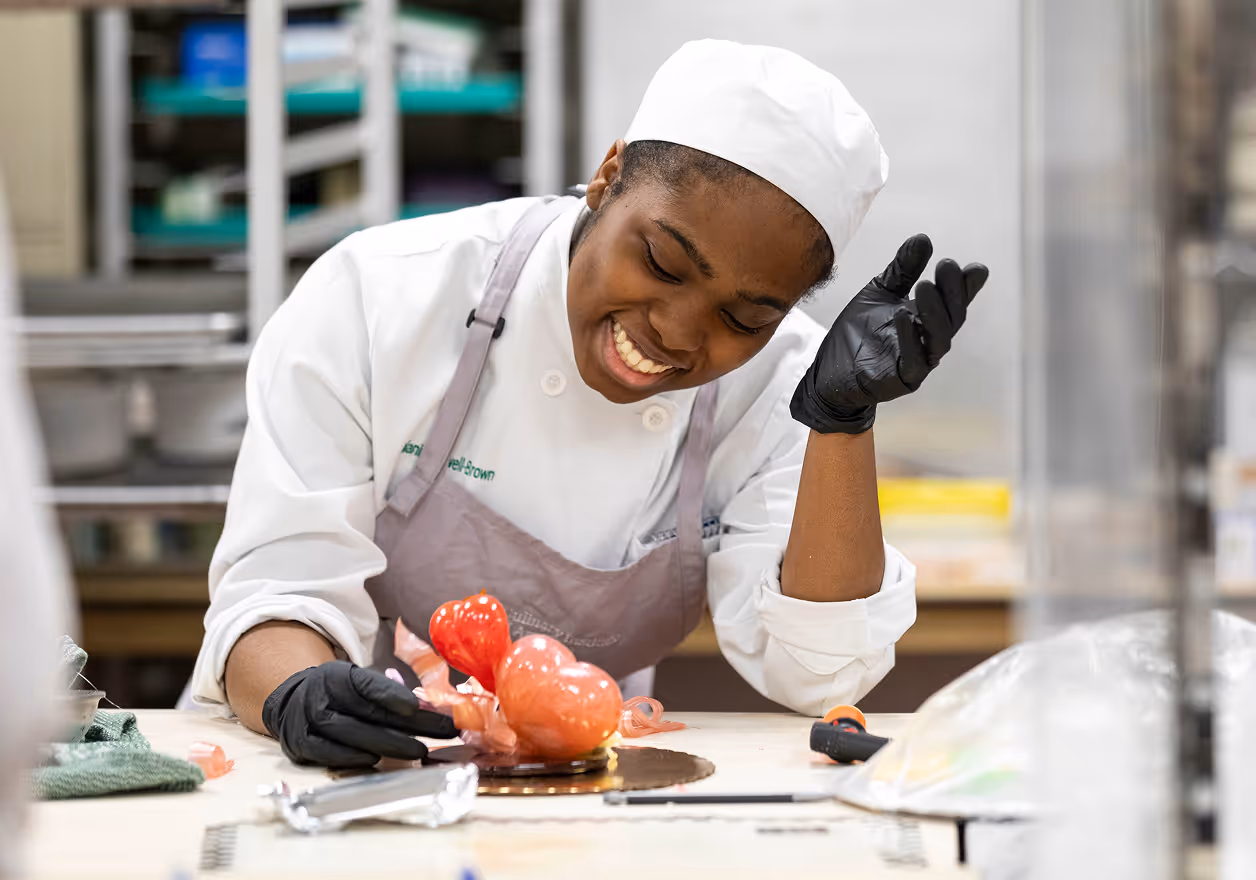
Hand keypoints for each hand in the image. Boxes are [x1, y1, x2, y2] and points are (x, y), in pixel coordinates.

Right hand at [262, 660, 458, 767]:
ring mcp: (309, 722)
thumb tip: (425, 706)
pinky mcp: (302, 746)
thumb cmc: (337, 694)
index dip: (392, 695)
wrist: (291, 703)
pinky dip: (356, 758)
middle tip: (442, 732)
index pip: (367, 685)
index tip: (417, 706)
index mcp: (337, 676)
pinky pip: (332, 755)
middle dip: (410, 725)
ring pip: (353, 736)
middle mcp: (321, 697)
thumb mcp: (355, 681)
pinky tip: (378, 760)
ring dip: (390, 745)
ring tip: (419, 750)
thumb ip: (385, 692)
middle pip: (369, 714)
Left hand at [790, 234, 988, 433]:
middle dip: (953, 291)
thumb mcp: (879, 293)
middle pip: (952, 317)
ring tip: (925, 285)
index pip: (953, 301)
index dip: (966, 286)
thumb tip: (923, 239)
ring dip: (935, 311)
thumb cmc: (858, 334)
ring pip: (939, 339)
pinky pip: (913, 361)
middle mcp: (928, 339)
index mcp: (926, 318)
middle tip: (947, 265)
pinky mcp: (901, 379)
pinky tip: (903, 317)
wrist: (829, 373)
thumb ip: (902, 270)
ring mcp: (918, 361)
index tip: (975, 268)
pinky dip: (910, 338)